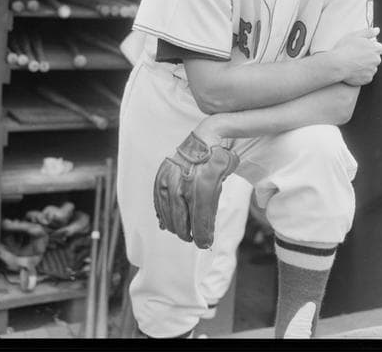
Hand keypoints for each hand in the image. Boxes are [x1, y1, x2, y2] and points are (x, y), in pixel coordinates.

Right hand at [153, 131, 238, 248]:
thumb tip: (204, 237)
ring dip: (176, 227)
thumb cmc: (218, 161)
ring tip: (184, 230)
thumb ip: (210, 212)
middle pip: (181, 224)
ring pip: (168, 217)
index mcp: (202, 187)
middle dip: (189, 234)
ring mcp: (169, 181)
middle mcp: (182, 185)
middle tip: (195, 237)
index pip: (199, 223)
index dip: (202, 238)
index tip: (205, 244)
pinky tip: (167, 222)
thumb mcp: (222, 186)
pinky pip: (159, 204)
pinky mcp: (160, 178)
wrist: (204, 137)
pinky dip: (163, 215)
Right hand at [331, 27, 381, 85]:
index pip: (381, 48)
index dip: (373, 48)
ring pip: (371, 68)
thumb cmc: (344, 49)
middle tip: (356, 56)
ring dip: (366, 66)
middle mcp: (376, 60)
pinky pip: (367, 76)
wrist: (337, 65)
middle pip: (376, 59)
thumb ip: (368, 32)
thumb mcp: (355, 35)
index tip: (365, 49)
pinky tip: (353, 71)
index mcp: (375, 48)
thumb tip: (377, 30)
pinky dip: (362, 75)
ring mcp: (372, 70)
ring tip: (353, 64)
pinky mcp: (367, 79)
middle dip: (369, 58)